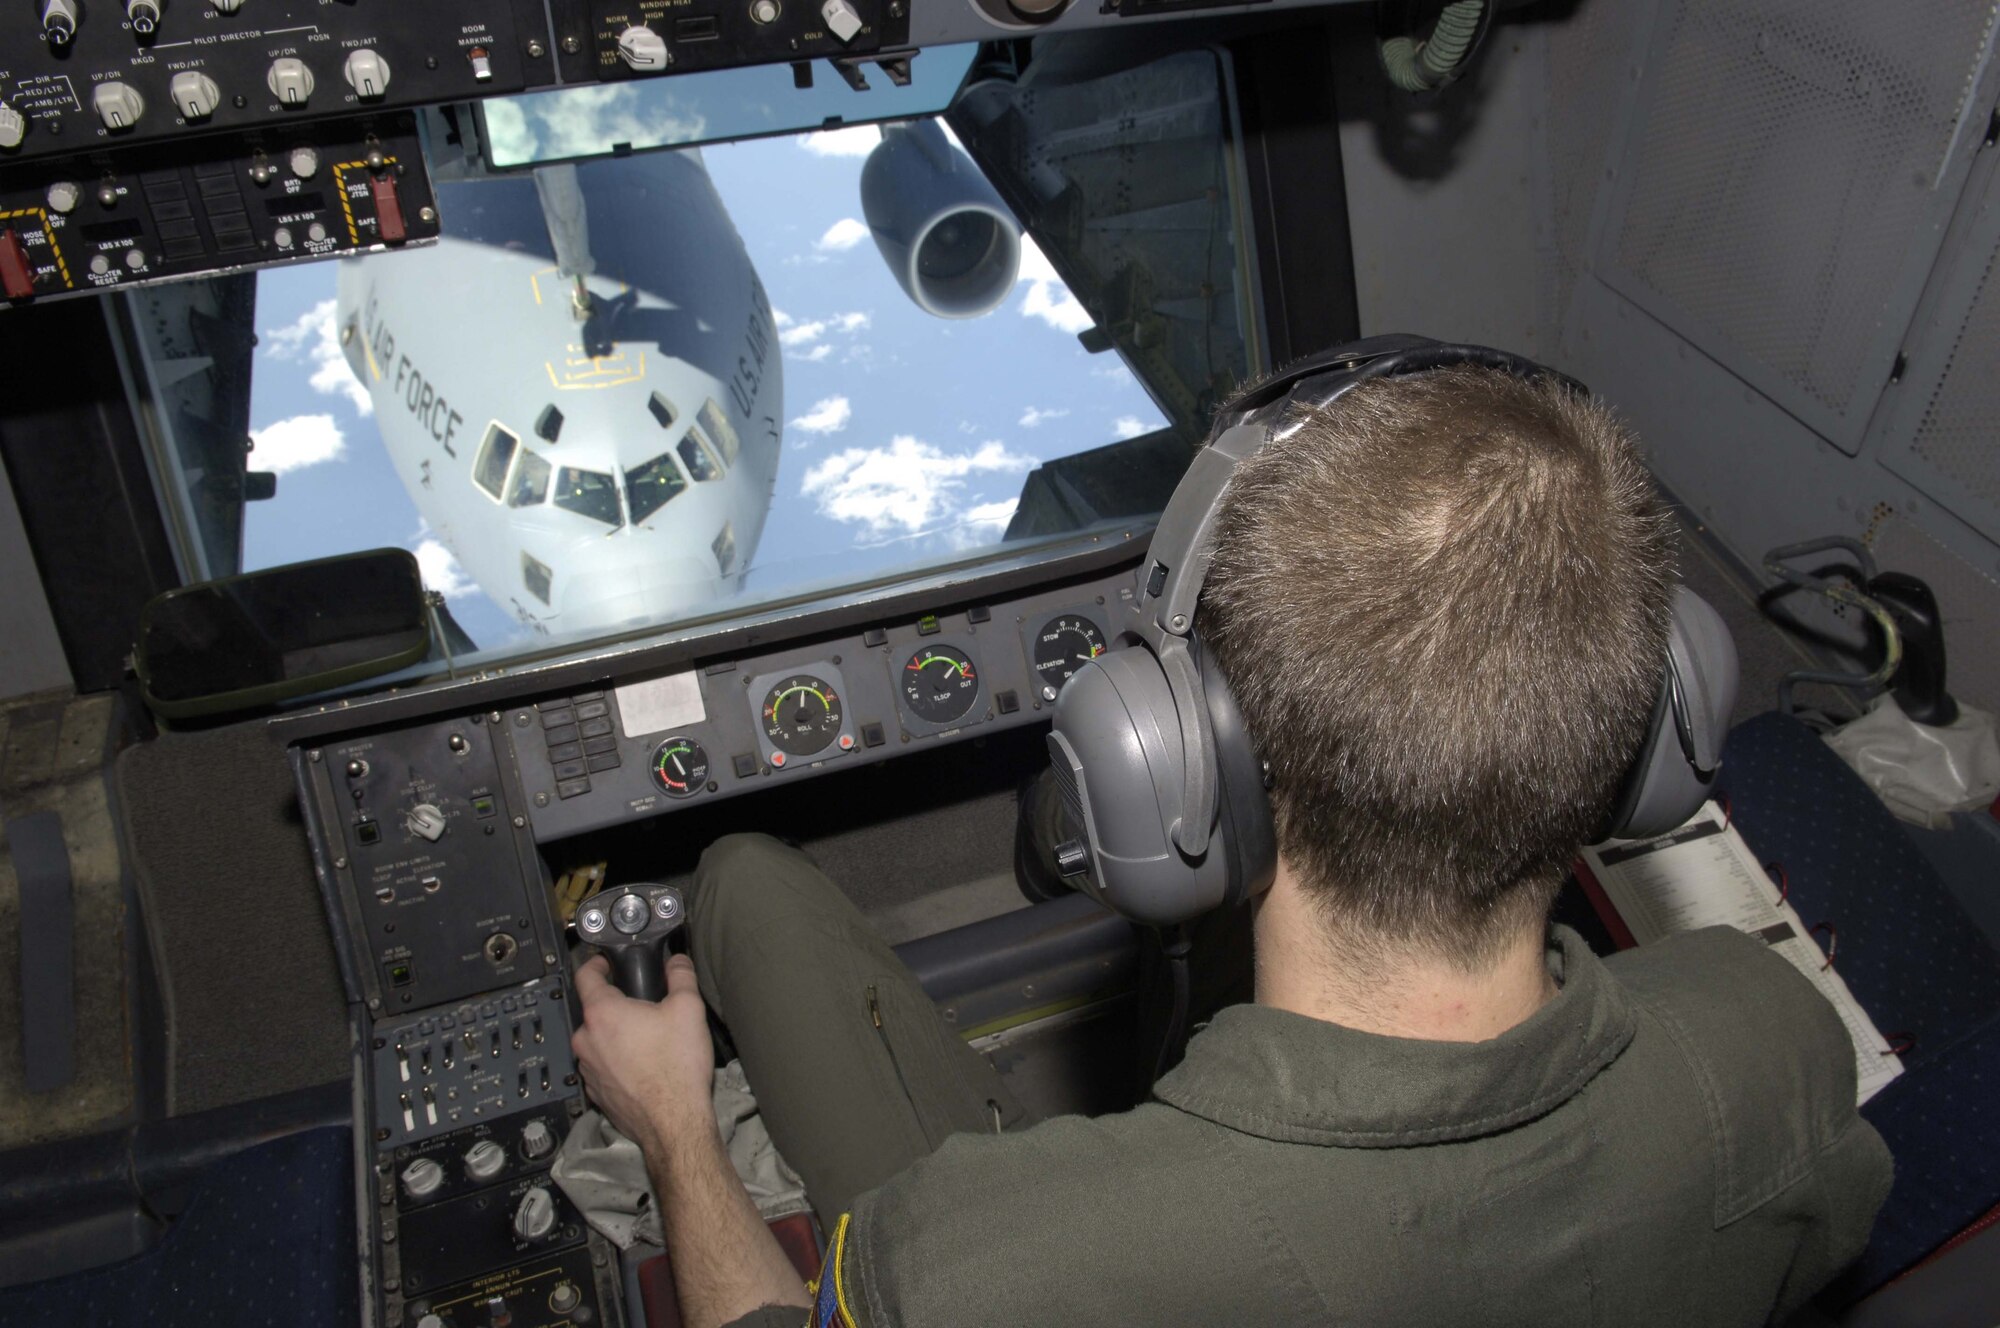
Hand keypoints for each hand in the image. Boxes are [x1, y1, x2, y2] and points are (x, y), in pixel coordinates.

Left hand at [570, 952, 715, 1152]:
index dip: (596, 963)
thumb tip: (677, 962)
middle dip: (617, 1006)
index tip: (606, 962)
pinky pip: (603, 1068)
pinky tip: (644, 1068)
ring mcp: (588, 1070)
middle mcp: (586, 1040)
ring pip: (598, 1041)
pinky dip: (618, 1063)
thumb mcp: (688, 1009)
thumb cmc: (677, 1068)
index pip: (585, 975)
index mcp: (602, 1014)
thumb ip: (681, 976)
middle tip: (645, 1009)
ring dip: (616, 1037)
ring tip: (648, 1043)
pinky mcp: (596, 1093)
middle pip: (595, 1011)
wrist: (674, 1122)